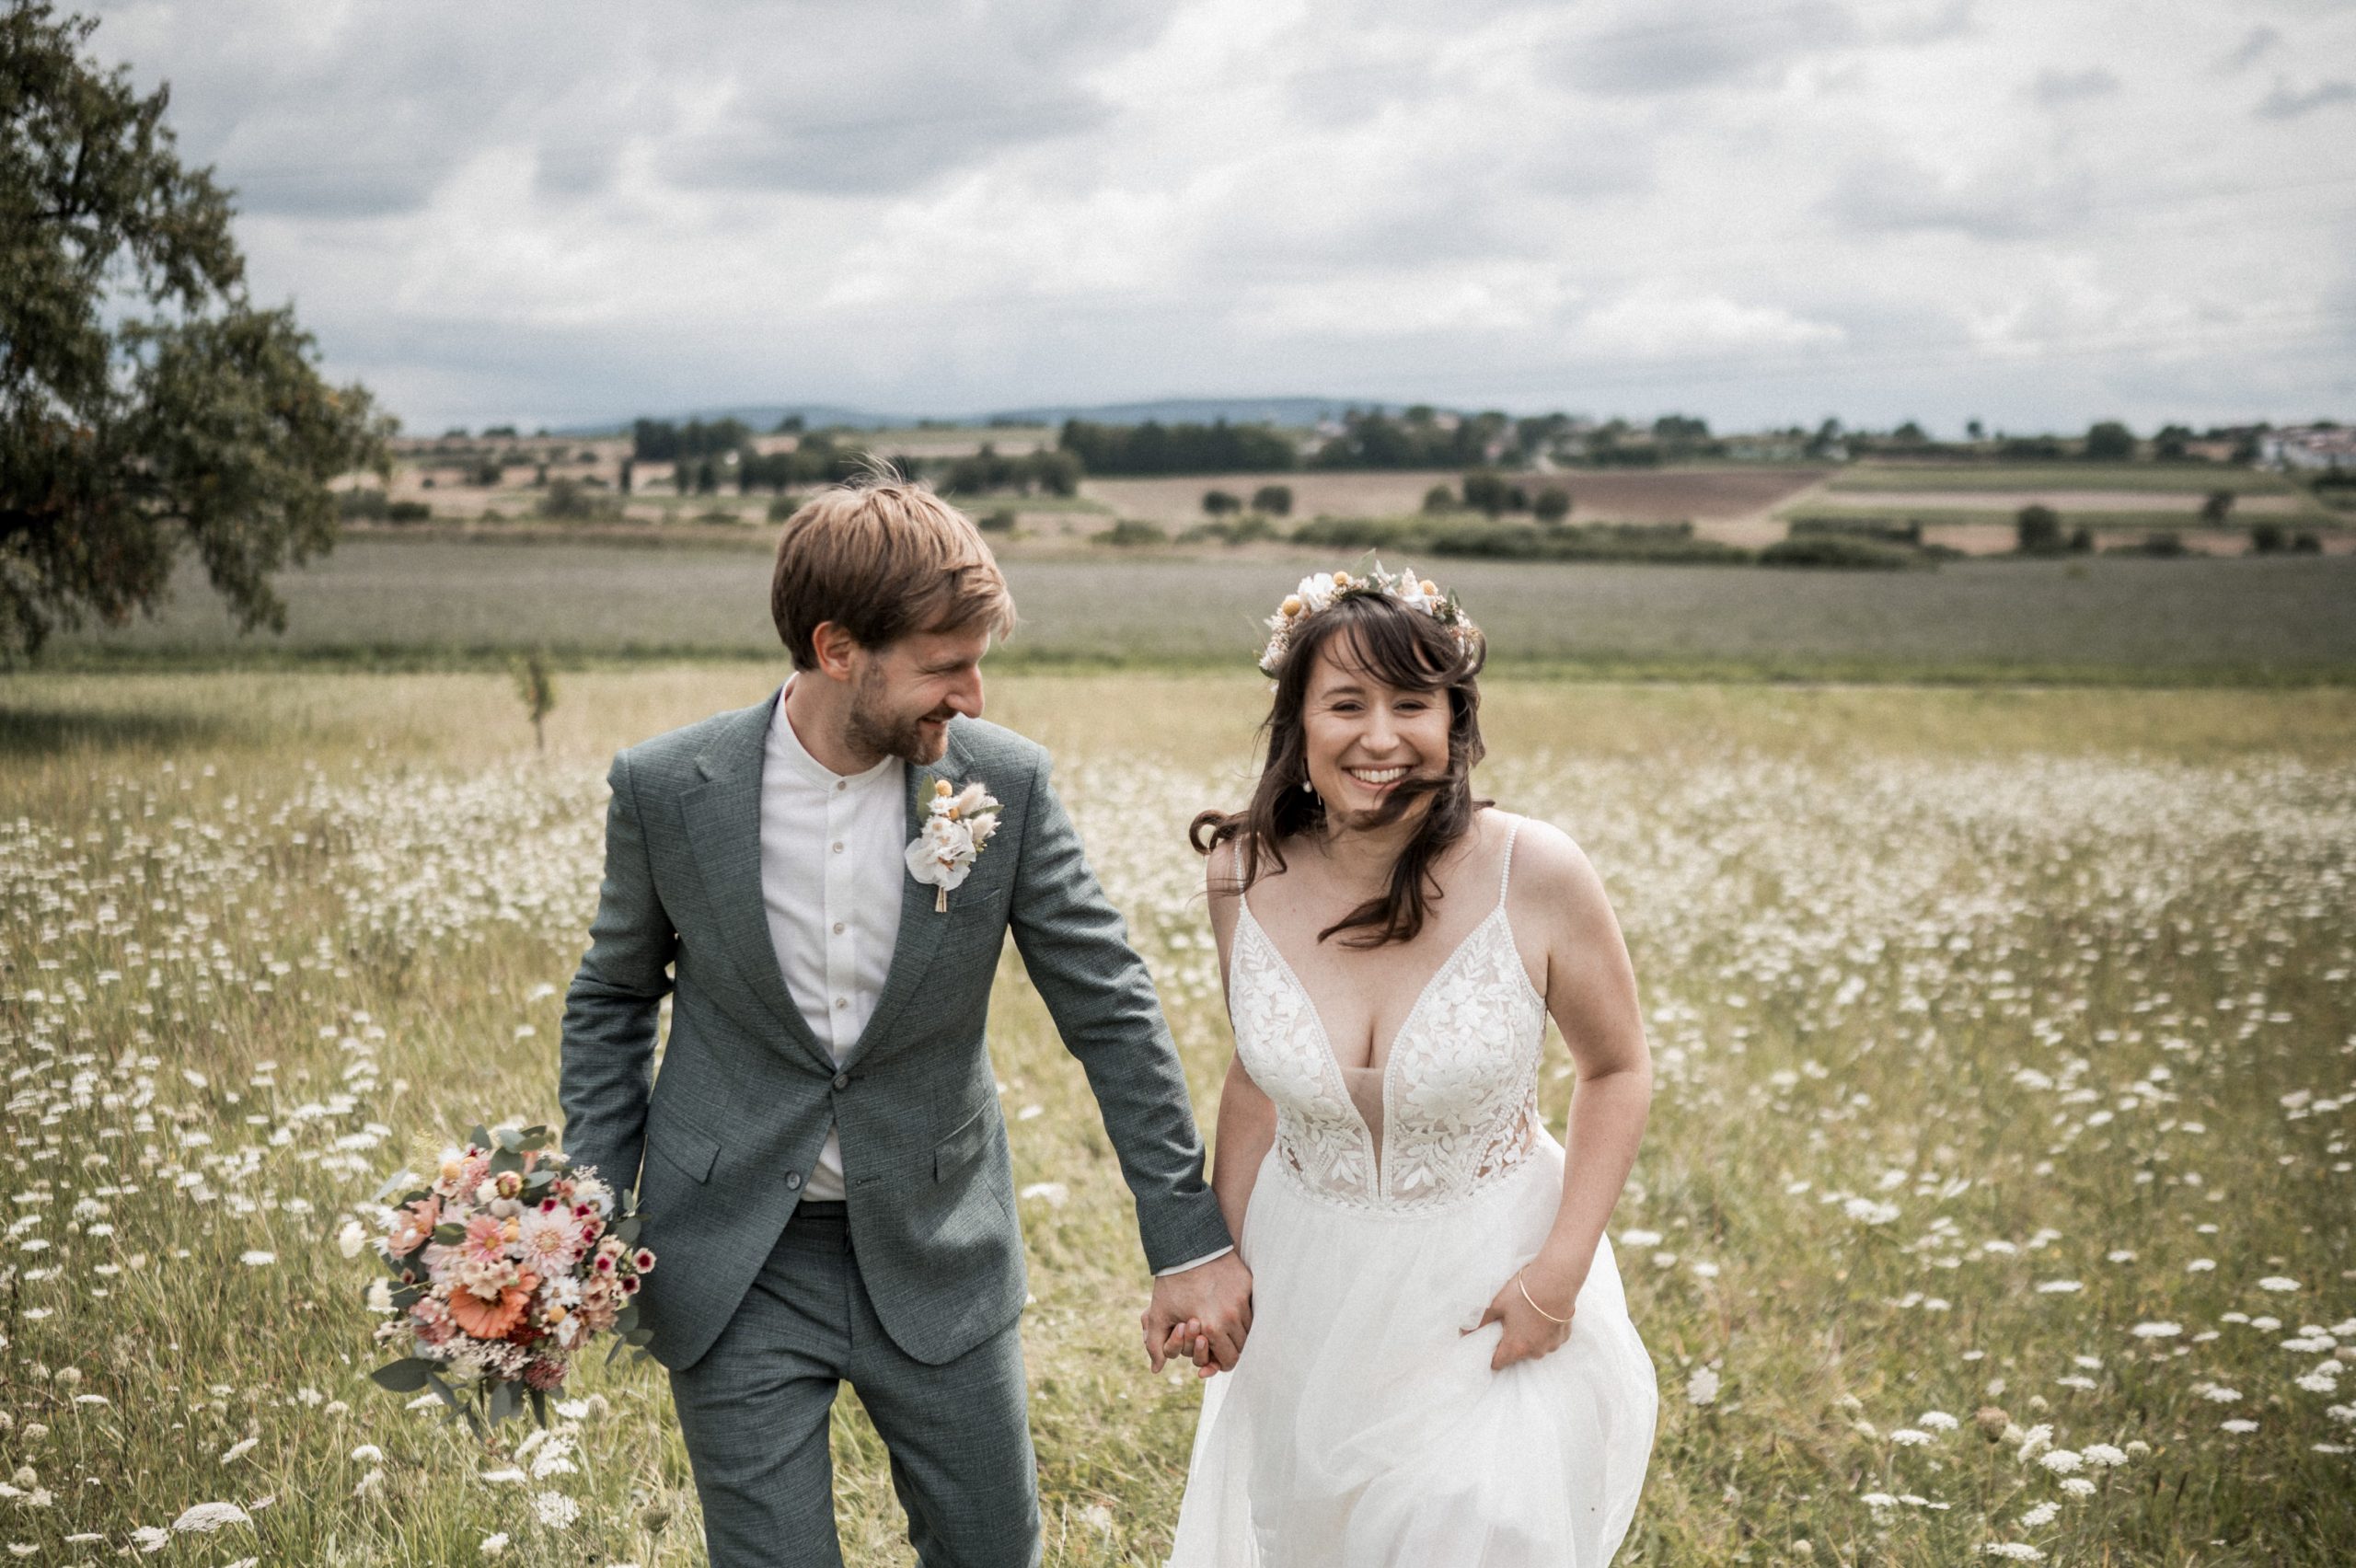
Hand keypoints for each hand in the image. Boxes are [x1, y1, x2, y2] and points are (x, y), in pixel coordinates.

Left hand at [1142, 1251, 1252, 1373]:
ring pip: (1249, 1328)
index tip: (1216, 1359)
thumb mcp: (1158, 1315)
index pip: (1229, 1360)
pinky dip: (1244, 1314)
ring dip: (1239, 1332)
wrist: (1187, 1247)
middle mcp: (1231, 1316)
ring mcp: (1242, 1300)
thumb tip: (1156, 1369)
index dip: (1222, 1363)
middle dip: (1231, 1349)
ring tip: (1225, 1326)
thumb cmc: (1170, 1283)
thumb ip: (1156, 1346)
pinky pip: (1252, 1308)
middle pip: (1242, 1346)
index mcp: (1212, 1328)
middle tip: (1220, 1343)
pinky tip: (1231, 1310)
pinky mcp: (1248, 1285)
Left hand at [1468, 1263, 1579, 1371]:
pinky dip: (1545, 1331)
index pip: (1498, 1363)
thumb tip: (1464, 1332)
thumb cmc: (1523, 1292)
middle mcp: (1536, 1352)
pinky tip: (1542, 1314)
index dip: (1490, 1354)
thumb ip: (1480, 1322)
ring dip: (1530, 1337)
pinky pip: (1550, 1338)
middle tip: (1508, 1322)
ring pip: (1535, 1346)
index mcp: (1516, 1347)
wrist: (1556, 1280)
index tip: (1489, 1342)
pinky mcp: (1565, 1336)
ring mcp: (1552, 1345)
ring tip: (1526, 1315)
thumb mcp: (1496, 1304)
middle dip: (1511, 1342)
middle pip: (1517, 1354)